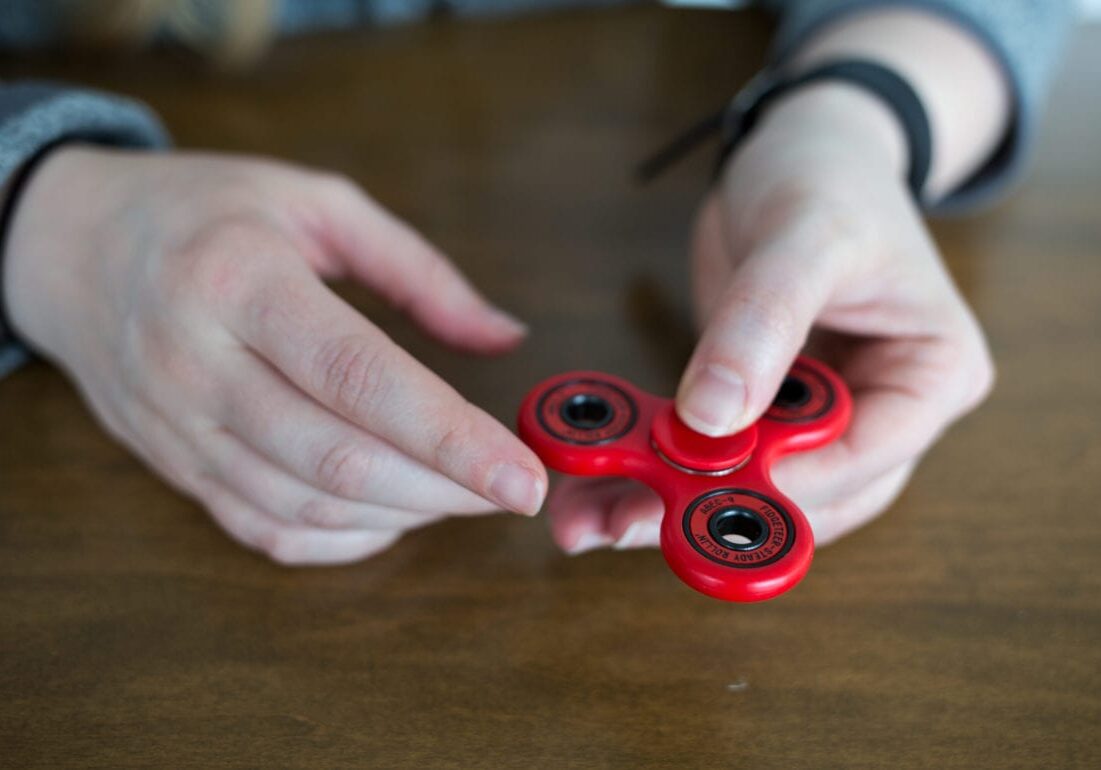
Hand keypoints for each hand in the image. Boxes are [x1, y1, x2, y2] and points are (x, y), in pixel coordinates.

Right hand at [4, 146, 547, 563]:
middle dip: (444, 490)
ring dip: (403, 516)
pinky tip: (391, 516)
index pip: (358, 377)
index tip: (522, 474)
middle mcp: (198, 362)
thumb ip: (419, 273)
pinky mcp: (175, 466)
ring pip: (304, 507)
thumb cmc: (207, 213)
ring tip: (461, 494)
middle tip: (510, 488)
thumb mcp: (317, 204)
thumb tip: (504, 336)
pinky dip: (342, 540)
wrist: (72, 247)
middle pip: (337, 459)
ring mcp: (178, 426)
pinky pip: (264, 530)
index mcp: (240, 279)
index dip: (449, 436)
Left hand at [547, 84, 993, 552]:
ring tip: (588, 519)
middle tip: (619, 526)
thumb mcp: (804, 236)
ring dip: (672, 510)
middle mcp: (886, 414)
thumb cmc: (829, 179)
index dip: (781, 486)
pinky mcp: (769, 413)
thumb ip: (762, 322)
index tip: (696, 492)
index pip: (864, 461)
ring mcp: (826, 419)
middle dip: (713, 519)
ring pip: (756, 492)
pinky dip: (663, 473)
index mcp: (932, 376)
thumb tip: (713, 417)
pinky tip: (601, 482)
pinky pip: (719, 457)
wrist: (802, 152)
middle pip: (807, 498)